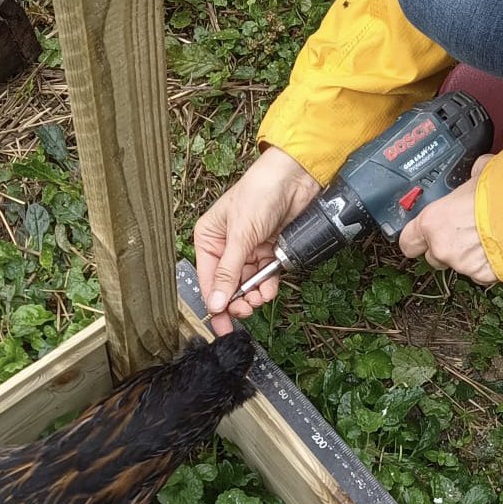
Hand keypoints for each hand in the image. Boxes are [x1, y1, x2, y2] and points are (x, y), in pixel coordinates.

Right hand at [195, 147, 320, 334]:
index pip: (209, 280)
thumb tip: (217, 302)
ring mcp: (247, 250)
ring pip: (247, 285)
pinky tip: (270, 288)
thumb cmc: (259, 193)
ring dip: (254, 295)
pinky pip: (264, 277)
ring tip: (261, 297)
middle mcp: (226, 247)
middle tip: (246, 312)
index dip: (215, 303)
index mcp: (209, 239)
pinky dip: (267, 285)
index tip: (222, 325)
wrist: (294, 178)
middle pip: (228, 286)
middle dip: (237, 301)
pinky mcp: (267, 251)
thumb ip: (229, 272)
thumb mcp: (240, 236)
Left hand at [398, 155, 496, 284]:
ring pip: (458, 265)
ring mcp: (463, 265)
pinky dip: (488, 264)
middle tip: (463, 231)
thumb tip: (477, 169)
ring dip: (468, 254)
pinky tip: (501, 247)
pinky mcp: (484, 276)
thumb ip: (470, 177)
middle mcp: (442, 247)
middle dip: (445, 247)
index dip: (415, 239)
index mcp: (432, 222)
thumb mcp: (481, 173)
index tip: (422, 236)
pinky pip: (481, 273)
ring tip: (489, 236)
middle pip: (433, 256)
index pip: (407, 242)